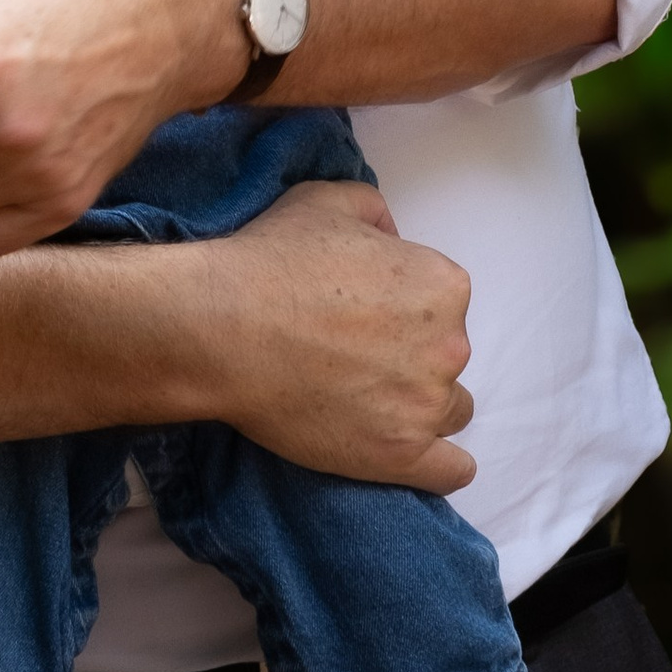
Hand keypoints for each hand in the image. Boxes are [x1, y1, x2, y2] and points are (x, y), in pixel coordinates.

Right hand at [197, 183, 475, 488]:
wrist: (220, 328)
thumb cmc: (271, 260)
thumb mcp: (327, 199)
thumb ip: (377, 213)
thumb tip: (392, 239)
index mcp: (442, 284)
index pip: (441, 300)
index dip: (400, 304)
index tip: (360, 311)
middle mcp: (450, 345)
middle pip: (446, 356)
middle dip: (409, 354)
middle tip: (350, 353)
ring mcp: (427, 405)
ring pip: (448, 410)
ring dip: (417, 404)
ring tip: (363, 400)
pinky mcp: (402, 456)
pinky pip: (452, 471)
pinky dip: (440, 464)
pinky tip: (416, 454)